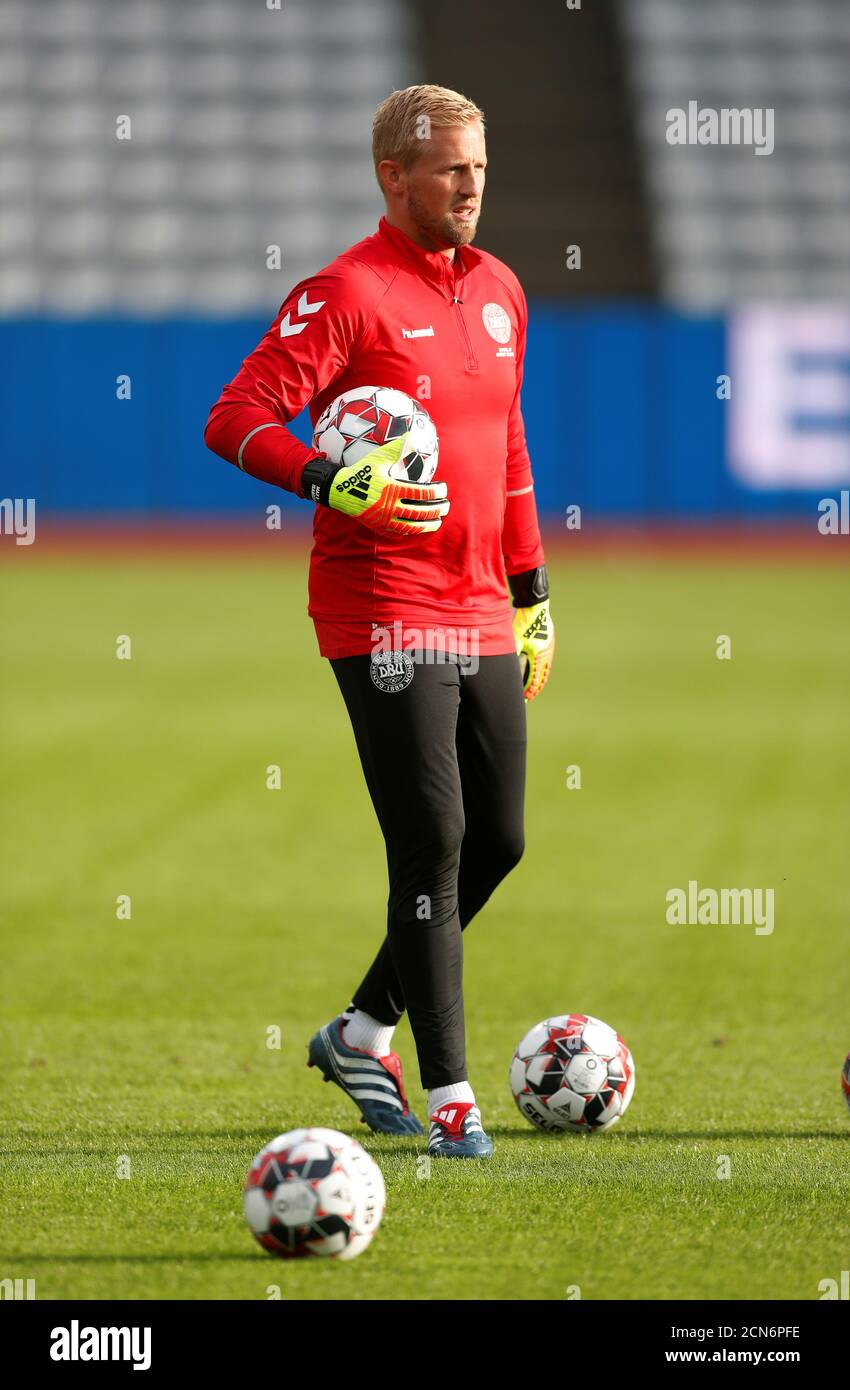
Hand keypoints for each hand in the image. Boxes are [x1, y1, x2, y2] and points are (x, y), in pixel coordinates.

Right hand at [302, 435, 449, 537]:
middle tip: (447, 506)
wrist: (340, 490)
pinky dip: (413, 530)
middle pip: (420, 511)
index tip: (444, 489)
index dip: (436, 492)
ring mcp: (385, 520)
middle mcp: (389, 507)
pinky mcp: (380, 527)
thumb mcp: (379, 456)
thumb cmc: (362, 470)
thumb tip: (416, 435)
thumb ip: (399, 447)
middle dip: (437, 509)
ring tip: (439, 520)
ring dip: (428, 524)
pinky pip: (401, 532)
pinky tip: (421, 527)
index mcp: (392, 489)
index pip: (421, 493)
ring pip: (412, 525)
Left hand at [513, 598, 553, 701]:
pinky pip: (546, 660)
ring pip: (546, 669)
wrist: (535, 607)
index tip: (526, 699)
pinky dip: (542, 668)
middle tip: (530, 697)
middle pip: (542, 677)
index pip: (535, 679)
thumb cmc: (524, 622)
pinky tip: (538, 670)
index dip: (530, 690)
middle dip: (536, 688)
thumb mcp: (515, 638)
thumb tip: (504, 666)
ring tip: (535, 687)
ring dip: (540, 679)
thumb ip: (512, 652)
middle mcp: (546, 654)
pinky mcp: (549, 642)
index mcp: (538, 655)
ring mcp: (549, 648)